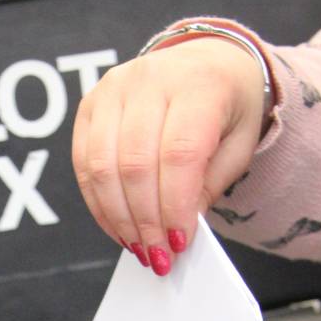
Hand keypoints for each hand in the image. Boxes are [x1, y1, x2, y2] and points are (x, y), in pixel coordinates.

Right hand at [72, 37, 265, 274]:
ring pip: (103, 167)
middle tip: (157, 256)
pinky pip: (84, 164)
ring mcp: (114, 88)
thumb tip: (173, 233)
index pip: (178, 155)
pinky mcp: (90, 106)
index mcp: (199, 83)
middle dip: (145, 222)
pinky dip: (100, 205)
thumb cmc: (225, 110)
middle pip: (136, 165)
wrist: (206, 64)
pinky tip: (119, 228)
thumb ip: (206, 188)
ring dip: (119, 219)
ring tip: (139, 247)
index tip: (178, 244)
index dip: (174, 207)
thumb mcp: (236, 148)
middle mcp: (151, 78)